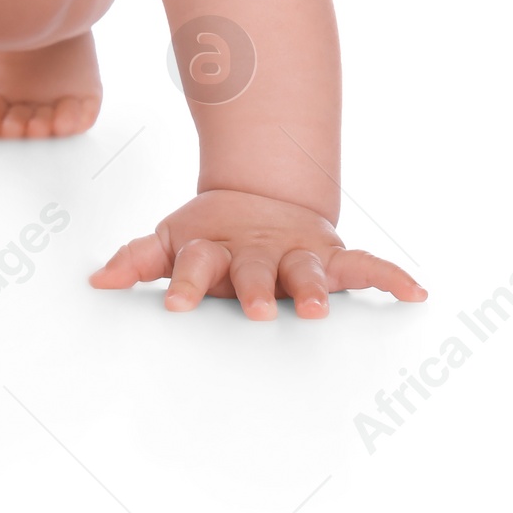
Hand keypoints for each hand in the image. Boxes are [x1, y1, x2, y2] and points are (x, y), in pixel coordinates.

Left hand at [89, 188, 425, 318]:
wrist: (258, 201)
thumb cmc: (210, 239)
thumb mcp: (172, 242)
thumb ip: (138, 259)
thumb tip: (96, 281)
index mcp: (214, 251)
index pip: (194, 265)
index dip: (184, 283)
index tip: (174, 306)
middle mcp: (258, 252)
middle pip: (255, 271)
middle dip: (256, 291)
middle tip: (257, 311)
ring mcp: (297, 254)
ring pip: (309, 272)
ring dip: (317, 290)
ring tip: (323, 310)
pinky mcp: (332, 257)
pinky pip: (366, 266)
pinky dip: (391, 276)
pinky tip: (415, 291)